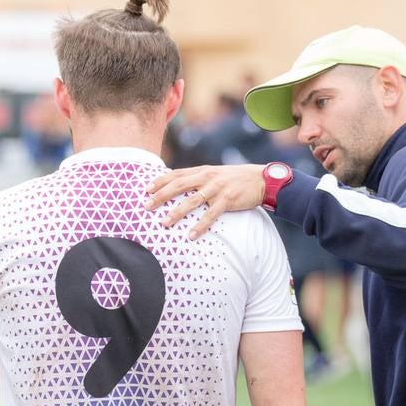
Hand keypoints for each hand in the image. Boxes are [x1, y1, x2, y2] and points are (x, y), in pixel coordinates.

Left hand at [147, 164, 265, 238]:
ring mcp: (217, 188)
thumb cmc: (234, 179)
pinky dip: (200, 225)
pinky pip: (211, 215)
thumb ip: (198, 179)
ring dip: (177, 212)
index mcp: (202, 171)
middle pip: (179, 185)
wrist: (260, 179)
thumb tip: (178, 186)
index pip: (176, 174)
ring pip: (192, 201)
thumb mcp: (214, 174)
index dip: (160, 181)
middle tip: (146, 206)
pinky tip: (191, 235)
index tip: (145, 189)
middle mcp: (207, 177)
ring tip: (164, 223)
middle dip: (161, 196)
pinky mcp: (227, 200)